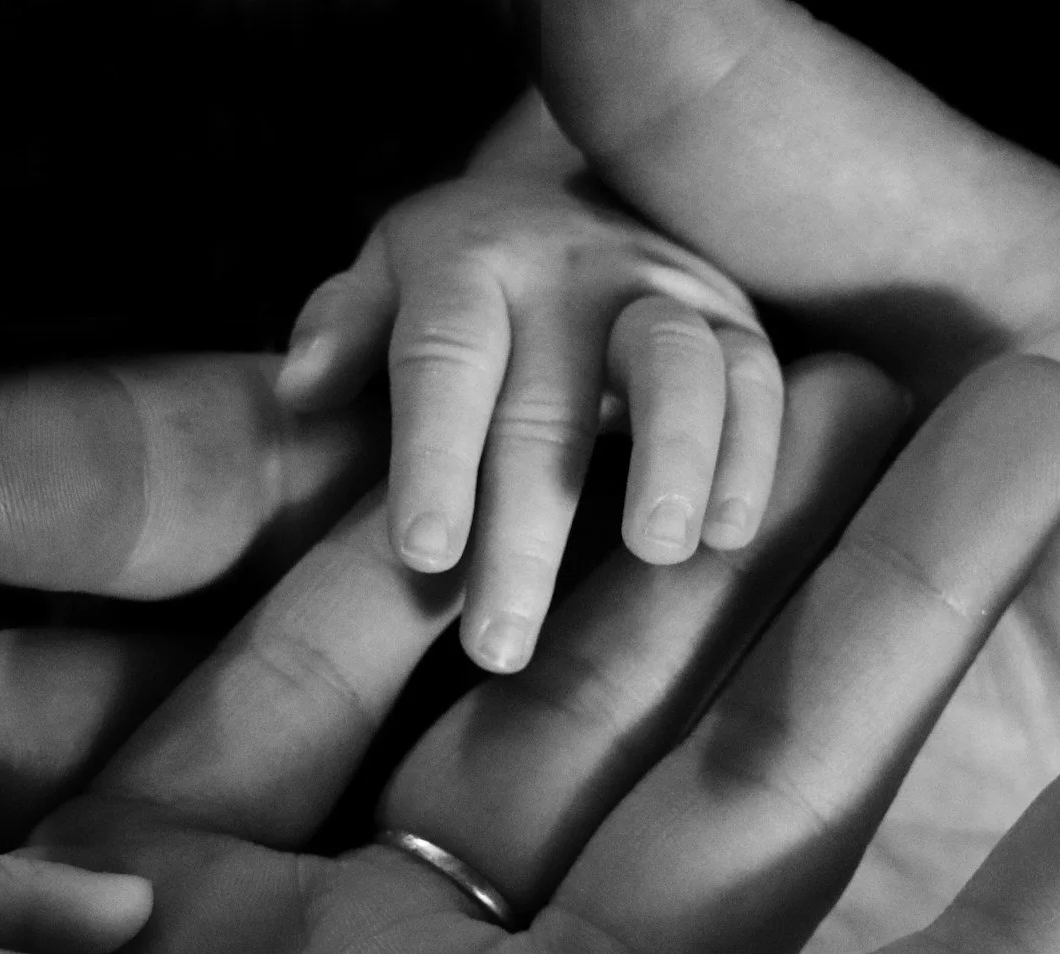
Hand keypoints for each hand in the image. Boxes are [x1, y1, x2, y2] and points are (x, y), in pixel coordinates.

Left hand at [276, 172, 782, 671]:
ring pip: (676, 369)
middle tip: (499, 646)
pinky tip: (727, 537)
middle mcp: (569, 268)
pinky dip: (750, 454)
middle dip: (525, 529)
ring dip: (671, 458)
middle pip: (547, 402)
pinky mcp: (737, 323)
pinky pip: (757, 383)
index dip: (433, 454)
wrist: (584, 200)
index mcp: (466, 262)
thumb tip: (302, 389)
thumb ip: (342, 328)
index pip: (443, 358)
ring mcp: (662, 292)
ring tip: (655, 554)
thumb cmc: (465, 281)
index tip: (423, 557)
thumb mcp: (388, 275)